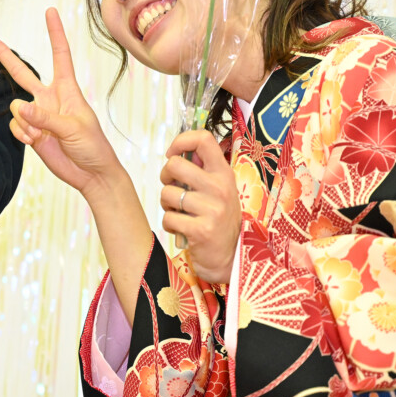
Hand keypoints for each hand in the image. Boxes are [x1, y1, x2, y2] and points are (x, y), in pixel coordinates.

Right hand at [0, 8, 124, 198]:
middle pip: (23, 73)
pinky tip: (35, 142)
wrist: (91, 174)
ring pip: (16, 107)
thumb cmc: (92, 145)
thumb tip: (18, 107)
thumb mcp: (73, 128)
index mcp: (67, 89)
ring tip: (41, 135)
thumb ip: (45, 116)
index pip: (60, 55)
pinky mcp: (31, 132)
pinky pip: (16, 125)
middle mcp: (50, 98)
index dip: (55, 33)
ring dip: (25, 122)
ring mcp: (38, 115)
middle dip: (6, 56)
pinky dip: (22, 134)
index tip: (50, 11)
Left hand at [159, 130, 240, 283]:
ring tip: (179, 212)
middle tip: (172, 189)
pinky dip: (170, 224)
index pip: (203, 139)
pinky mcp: (201, 230)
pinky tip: (181, 228)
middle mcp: (220, 188)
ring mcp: (212, 209)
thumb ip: (202, 171)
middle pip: (174, 164)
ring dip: (166, 205)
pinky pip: (169, 217)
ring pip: (167, 193)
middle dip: (165, 177)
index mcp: (223, 173)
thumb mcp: (218, 191)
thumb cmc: (218, 220)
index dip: (181, 141)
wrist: (230, 257)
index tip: (172, 154)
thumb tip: (178, 152)